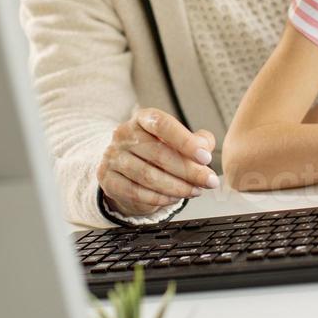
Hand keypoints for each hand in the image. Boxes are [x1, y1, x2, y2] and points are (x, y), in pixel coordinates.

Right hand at [97, 107, 219, 216]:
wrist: (126, 171)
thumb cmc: (158, 152)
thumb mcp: (179, 142)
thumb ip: (197, 141)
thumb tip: (205, 146)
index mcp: (142, 119)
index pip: (162, 124)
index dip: (185, 141)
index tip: (206, 157)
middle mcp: (123, 135)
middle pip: (158, 153)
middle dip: (189, 171)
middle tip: (209, 181)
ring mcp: (112, 157)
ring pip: (148, 176)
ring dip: (177, 187)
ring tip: (196, 191)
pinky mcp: (108, 180)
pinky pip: (136, 192)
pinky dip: (160, 198)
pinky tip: (175, 198)